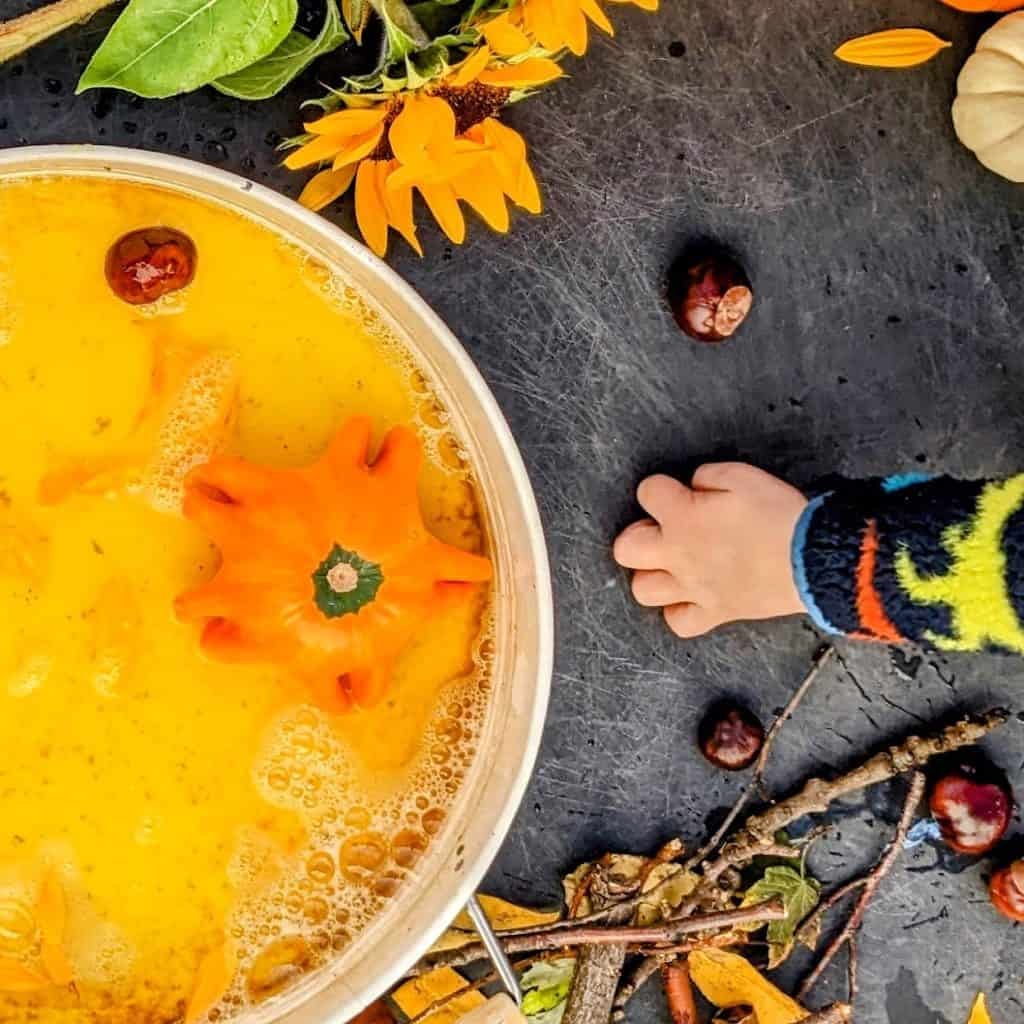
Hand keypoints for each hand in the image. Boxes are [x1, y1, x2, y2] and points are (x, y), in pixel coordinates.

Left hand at [612, 463, 808, 637]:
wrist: (813, 560)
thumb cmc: (780, 516)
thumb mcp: (743, 476)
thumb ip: (707, 477)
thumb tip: (693, 486)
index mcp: (682, 517)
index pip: (647, 493)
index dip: (660, 488)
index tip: (677, 491)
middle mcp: (678, 555)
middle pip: (626, 549)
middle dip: (638, 535)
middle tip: (663, 530)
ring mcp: (693, 588)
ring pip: (643, 589)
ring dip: (652, 574)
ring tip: (673, 564)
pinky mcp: (714, 613)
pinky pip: (678, 623)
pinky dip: (680, 611)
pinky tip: (692, 597)